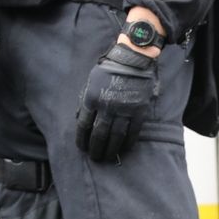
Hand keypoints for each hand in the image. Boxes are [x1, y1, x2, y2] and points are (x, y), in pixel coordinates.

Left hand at [75, 40, 158, 162]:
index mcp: (91, 98)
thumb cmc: (107, 71)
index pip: (83, 125)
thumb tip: (79, 120)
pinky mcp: (139, 111)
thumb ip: (84, 102)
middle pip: (99, 134)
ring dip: (111, 149)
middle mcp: (106, 106)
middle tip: (95, 158)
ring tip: (108, 157)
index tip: (81, 148)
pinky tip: (123, 149)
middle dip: (96, 148)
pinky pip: (132, 132)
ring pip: (116, 136)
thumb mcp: (90, 83)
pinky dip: (127, 142)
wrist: (132, 61)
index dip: (82, 139)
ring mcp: (124, 109)